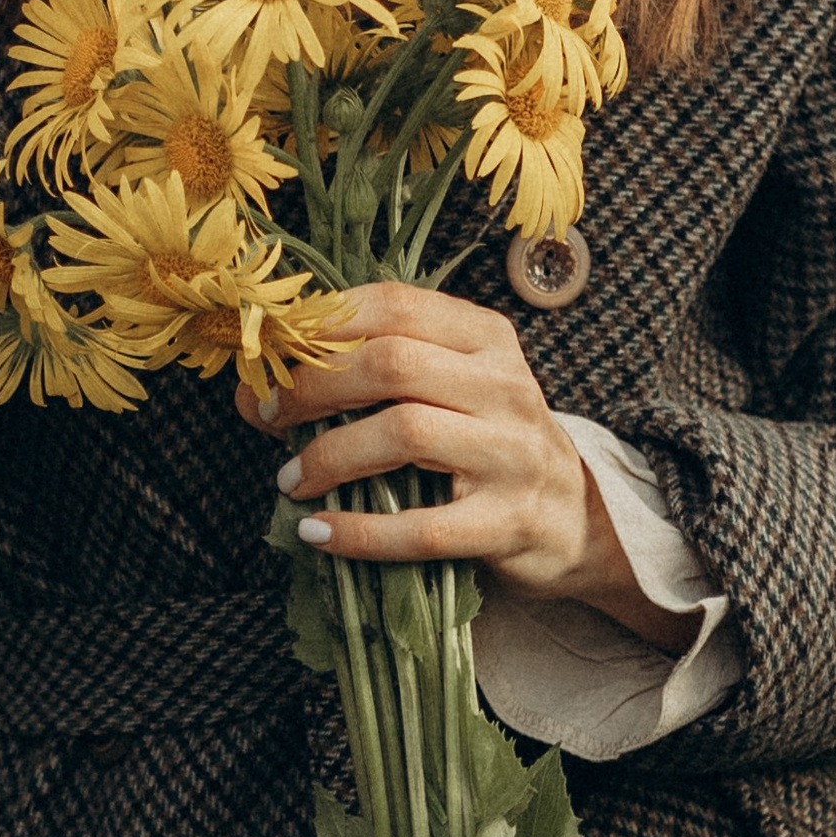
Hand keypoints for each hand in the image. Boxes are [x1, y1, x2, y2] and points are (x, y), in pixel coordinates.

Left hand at [244, 283, 695, 652]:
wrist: (577, 520)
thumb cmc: (489, 445)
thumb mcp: (453, 387)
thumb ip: (377, 369)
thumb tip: (258, 381)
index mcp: (487, 338)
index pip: (395, 304)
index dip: (319, 328)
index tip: (269, 358)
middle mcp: (505, 386)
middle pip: (393, 362)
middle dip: (312, 387)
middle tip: (265, 415)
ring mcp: (513, 453)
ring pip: (406, 432)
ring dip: (329, 456)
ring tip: (291, 480)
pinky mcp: (509, 521)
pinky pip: (423, 527)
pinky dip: (359, 532)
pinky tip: (318, 532)